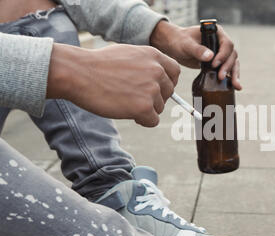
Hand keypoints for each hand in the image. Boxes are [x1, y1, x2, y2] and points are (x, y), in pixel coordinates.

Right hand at [47, 43, 179, 126]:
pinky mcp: (144, 107)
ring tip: (124, 101)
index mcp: (154, 55)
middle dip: (154, 98)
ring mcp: (152, 89)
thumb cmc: (98, 65)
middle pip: (168, 93)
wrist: (79, 73)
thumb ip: (147, 64)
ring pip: (159, 108)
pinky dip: (142, 120)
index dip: (167, 83)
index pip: (175, 72)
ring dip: (145, 109)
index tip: (157, 89)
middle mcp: (157, 71)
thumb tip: (159, 78)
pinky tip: (126, 111)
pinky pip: (153, 121)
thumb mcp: (128, 54)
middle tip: (133, 97)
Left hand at [150, 21, 241, 89]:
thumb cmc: (179, 40)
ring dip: (235, 74)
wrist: (174, 45)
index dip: (223, 55)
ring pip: (233, 63)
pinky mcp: (218, 62)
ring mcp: (221, 53)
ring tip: (236, 86)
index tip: (214, 64)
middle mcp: (221, 42)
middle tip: (221, 77)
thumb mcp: (186, 44)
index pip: (226, 44)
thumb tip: (210, 56)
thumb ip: (197, 50)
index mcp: (216, 33)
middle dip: (228, 67)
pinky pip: (228, 69)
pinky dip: (231, 77)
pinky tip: (234, 86)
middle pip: (232, 55)